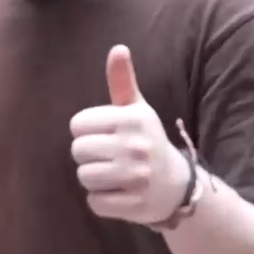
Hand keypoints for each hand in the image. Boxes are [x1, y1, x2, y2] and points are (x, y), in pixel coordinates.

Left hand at [68, 46, 189, 225]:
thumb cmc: (146, 141)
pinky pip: (95, 202)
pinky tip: (118, 193)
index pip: (77, 124)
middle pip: (78, 151)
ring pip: (84, 177)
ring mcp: (137, 178)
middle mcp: (135, 147)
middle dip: (88, 156)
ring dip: (93, 179)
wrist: (176, 185)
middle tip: (108, 157)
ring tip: (113, 175)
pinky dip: (101, 201)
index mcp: (132, 119)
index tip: (104, 135)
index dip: (86, 131)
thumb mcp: (137, 109)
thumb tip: (118, 48)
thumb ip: (122, 81)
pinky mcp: (135, 204)